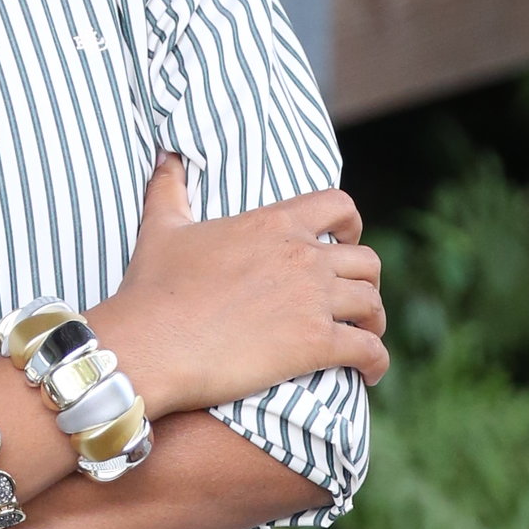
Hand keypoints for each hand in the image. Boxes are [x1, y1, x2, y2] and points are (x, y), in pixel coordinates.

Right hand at [97, 157, 387, 418]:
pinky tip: (369, 372)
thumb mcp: (162, 227)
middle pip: (366, 260)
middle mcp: (302, 256)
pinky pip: (368, 349)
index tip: (345, 240)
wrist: (152, 342)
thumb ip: (169, 188)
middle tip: (355, 298)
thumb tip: (166, 157)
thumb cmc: (153, 288)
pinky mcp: (314, 343)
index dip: (350, 223)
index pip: (338, 205)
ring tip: (366, 336)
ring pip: (372, 303)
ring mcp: (312, 299)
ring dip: (374, 320)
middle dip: (366, 280)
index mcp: (273, 224)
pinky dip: (376, 361)